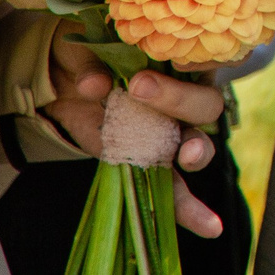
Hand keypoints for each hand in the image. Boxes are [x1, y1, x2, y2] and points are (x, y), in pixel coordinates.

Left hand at [45, 36, 227, 238]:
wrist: (65, 83)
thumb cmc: (91, 53)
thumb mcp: (89, 48)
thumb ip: (94, 63)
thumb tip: (93, 86)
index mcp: (183, 61)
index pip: (209, 59)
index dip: (201, 60)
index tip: (175, 57)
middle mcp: (187, 97)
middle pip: (205, 103)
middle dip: (176, 98)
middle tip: (139, 87)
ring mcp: (172, 132)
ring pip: (200, 143)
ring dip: (196, 149)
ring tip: (186, 155)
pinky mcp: (152, 161)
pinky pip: (179, 189)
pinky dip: (192, 210)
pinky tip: (209, 226)